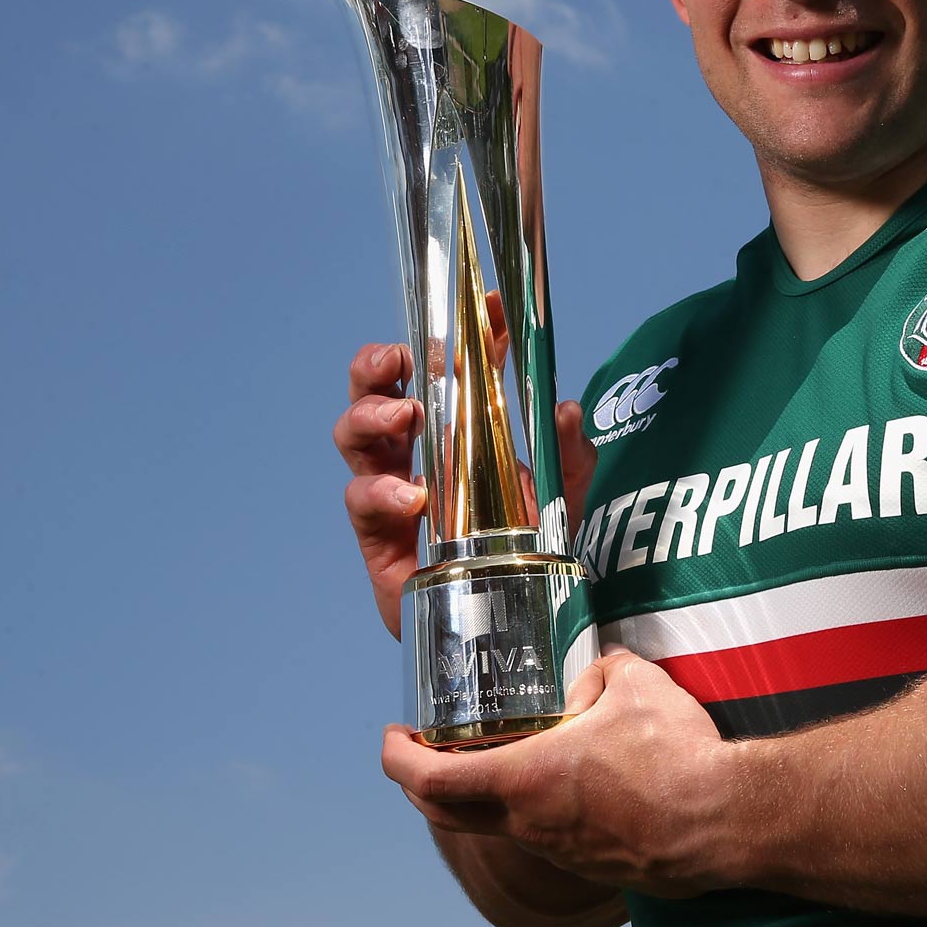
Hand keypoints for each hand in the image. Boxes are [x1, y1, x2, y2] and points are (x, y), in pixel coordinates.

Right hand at [332, 316, 599, 637]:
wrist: (510, 621)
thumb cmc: (526, 546)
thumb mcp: (565, 495)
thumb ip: (570, 454)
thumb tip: (568, 410)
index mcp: (456, 430)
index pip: (449, 370)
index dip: (462, 333)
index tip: (487, 305)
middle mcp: (416, 454)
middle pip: (375, 393)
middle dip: (375, 366)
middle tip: (399, 358)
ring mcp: (393, 493)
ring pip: (355, 438)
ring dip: (370, 415)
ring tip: (404, 415)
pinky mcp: (380, 540)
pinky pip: (361, 504)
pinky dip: (380, 493)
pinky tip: (414, 497)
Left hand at [380, 651, 743, 899]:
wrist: (724, 821)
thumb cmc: (675, 755)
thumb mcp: (637, 683)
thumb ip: (606, 668)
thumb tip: (599, 666)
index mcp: (525, 781)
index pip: (432, 781)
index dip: (397, 761)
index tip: (391, 740)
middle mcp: (531, 825)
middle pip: (449, 815)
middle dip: (423, 785)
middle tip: (422, 755)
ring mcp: (562, 852)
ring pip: (502, 826)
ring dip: (486, 796)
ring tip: (501, 757)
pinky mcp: (595, 865)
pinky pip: (549, 837)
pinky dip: (536, 810)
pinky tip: (567, 782)